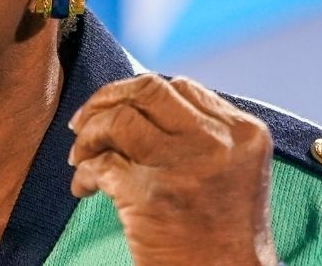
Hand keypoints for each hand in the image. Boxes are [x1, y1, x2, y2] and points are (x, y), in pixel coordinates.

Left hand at [68, 74, 277, 265]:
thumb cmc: (222, 233)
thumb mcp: (232, 170)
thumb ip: (199, 133)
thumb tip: (137, 102)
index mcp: (242, 132)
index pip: (180, 87)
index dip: (140, 93)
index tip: (117, 108)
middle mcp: (216, 142)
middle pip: (148, 91)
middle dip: (106, 99)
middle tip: (83, 120)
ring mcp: (182, 166)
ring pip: (118, 120)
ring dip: (88, 134)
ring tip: (79, 155)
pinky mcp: (149, 195)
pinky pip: (99, 165)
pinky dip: (83, 173)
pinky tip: (82, 187)